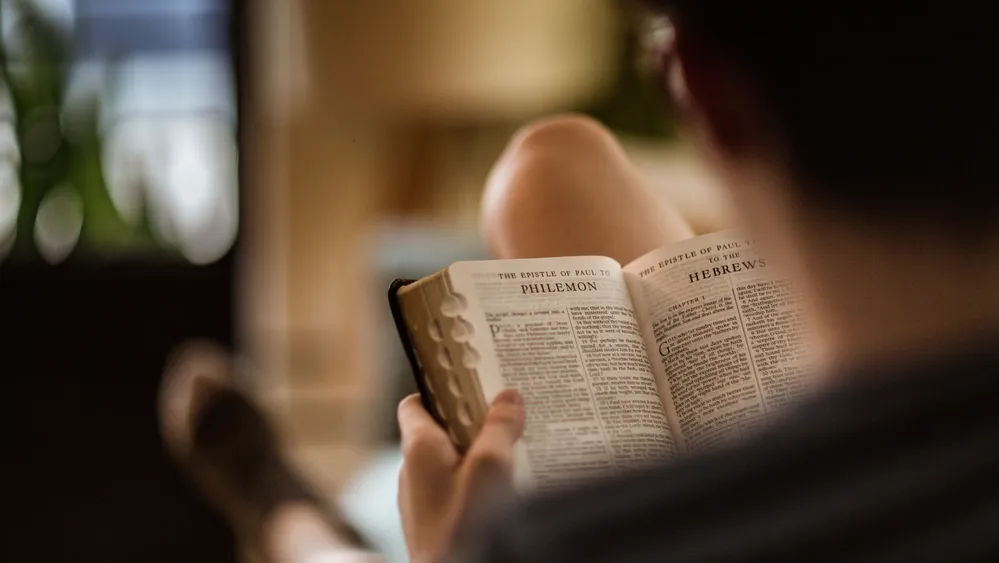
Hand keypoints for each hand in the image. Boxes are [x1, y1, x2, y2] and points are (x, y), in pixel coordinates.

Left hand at [397, 390, 524, 562]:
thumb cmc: (461, 529)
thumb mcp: (490, 468)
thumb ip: (499, 429)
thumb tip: (508, 398)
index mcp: (417, 448)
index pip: (416, 402)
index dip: (441, 387)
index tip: (472, 378)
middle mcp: (412, 472)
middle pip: (441, 429)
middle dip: (473, 419)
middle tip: (508, 411)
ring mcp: (423, 500)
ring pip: (452, 461)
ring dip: (480, 452)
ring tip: (515, 446)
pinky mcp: (438, 523)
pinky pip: (457, 489)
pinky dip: (479, 481)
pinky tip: (507, 486)